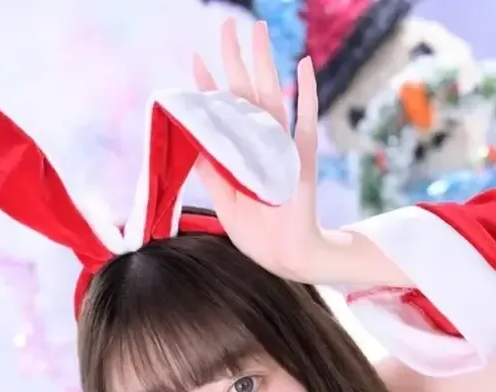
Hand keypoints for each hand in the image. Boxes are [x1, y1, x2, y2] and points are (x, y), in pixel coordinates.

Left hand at [193, 18, 335, 283]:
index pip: (224, 112)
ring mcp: (283, 151)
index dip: (209, 86)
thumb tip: (189, 138)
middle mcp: (262, 146)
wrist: (287, 260)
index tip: (195, 58)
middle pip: (247, 93)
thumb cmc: (258, 235)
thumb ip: (211, 172)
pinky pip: (304, 123)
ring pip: (271, 98)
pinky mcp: (301, 162)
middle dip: (235, 59)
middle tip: (225, 25)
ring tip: (257, 31)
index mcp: (242, 156)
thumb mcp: (225, 201)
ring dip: (264, 64)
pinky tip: (303, 66)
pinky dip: (305, 94)